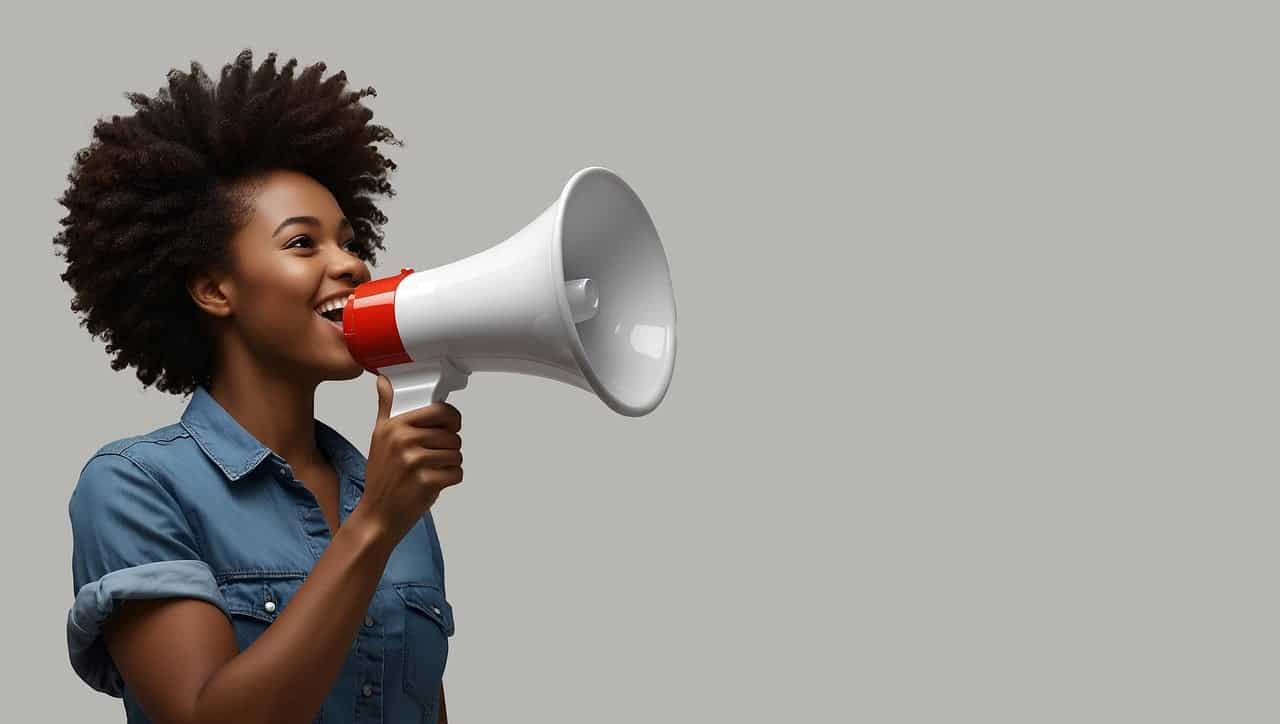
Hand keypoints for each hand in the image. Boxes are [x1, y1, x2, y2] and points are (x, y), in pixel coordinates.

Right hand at [356, 374, 462, 544]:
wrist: (377, 514)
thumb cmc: (382, 476)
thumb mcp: (379, 437)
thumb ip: (387, 407)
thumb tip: (384, 380)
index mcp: (394, 425)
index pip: (440, 411)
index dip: (451, 420)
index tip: (449, 427)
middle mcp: (403, 440)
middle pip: (452, 435)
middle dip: (450, 446)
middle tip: (434, 455)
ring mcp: (415, 462)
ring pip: (457, 454)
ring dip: (450, 464)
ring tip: (431, 470)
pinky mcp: (427, 482)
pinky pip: (457, 473)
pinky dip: (451, 479)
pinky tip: (434, 482)